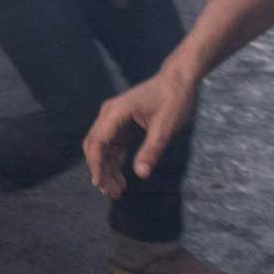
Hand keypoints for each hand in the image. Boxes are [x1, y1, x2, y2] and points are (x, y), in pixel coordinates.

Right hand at [82, 65, 198, 197]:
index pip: (97, 141)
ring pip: (102, 149)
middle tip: (112, 193)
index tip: (101, 184)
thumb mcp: (165, 127)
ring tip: (117, 191)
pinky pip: (112, 147)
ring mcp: (114, 120)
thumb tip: (141, 173)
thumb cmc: (173, 99)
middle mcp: (109, 115)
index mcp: (116, 112)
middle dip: (100, 171)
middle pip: (95, 147)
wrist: (179, 80)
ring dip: (106, 170)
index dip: (96, 165)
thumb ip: (152, 150)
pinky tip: (120, 179)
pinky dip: (113, 163)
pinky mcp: (121, 125)